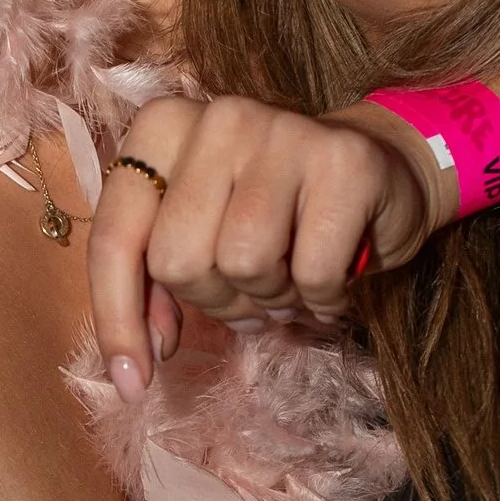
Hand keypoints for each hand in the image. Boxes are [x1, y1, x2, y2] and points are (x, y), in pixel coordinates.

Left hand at [88, 96, 449, 392]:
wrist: (382, 171)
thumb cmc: (276, 214)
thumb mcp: (200, 237)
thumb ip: (153, 285)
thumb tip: (134, 363)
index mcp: (162, 130)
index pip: (117, 236)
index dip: (117, 319)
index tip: (132, 382)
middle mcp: (218, 118)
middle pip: (179, 259)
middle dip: (215, 300)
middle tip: (250, 291)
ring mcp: (283, 131)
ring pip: (244, 264)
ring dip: (271, 299)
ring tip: (291, 279)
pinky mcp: (345, 161)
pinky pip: (313, 272)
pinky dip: (323, 299)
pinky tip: (331, 281)